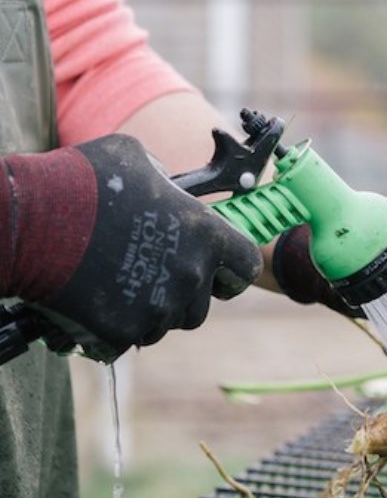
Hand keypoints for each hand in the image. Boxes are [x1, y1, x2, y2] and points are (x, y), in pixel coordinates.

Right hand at [0, 134, 262, 361]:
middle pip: (201, 306)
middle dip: (181, 296)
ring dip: (150, 312)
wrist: (30, 222)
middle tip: (149, 277)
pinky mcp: (125, 331)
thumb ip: (163, 180)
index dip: (233, 270)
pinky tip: (96, 303)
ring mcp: (159, 308)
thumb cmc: (82, 182)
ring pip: (166, 324)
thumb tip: (164, 187)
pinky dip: (116, 327)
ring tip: (118, 287)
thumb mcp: (135, 159)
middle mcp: (190, 275)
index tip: (219, 271)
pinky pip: (130, 338)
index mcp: (205, 235)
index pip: (246, 266)